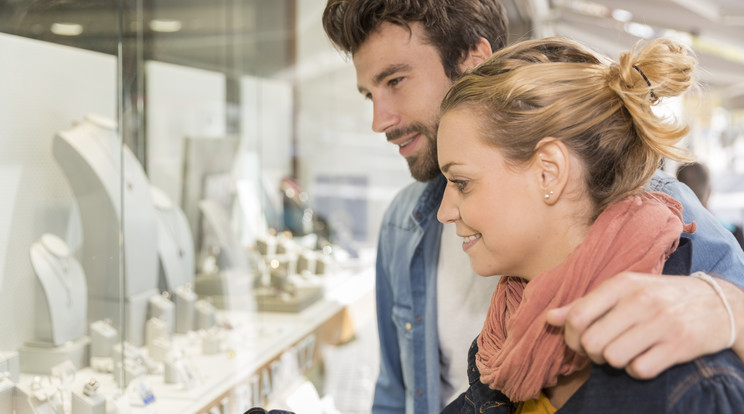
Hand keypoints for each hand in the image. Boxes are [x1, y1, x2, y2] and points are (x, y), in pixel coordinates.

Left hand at [546, 271, 742, 378]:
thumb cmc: (660, 296)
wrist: (718, 302)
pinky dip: (638, 370)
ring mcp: (661, 322)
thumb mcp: (624, 291)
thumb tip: (550, 318)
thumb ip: (586, 304)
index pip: (577, 316)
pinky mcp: (679, 344)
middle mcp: (640, 300)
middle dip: (591, 353)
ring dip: (615, 362)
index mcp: (621, 284)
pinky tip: (646, 358)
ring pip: (613, 357)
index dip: (571, 336)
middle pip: (591, 342)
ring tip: (626, 352)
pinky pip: (640, 369)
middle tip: (603, 350)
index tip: (580, 340)